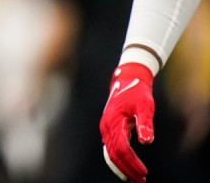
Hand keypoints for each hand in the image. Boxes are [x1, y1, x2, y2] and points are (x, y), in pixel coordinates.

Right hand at [100, 62, 154, 181]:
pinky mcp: (109, 128)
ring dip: (121, 167)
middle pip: (114, 154)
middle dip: (127, 170)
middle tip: (140, 181)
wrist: (127, 80)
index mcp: (114, 122)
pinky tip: (127, 167)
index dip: (132, 163)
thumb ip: (145, 123)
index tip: (144, 172)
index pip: (122, 149)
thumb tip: (146, 141)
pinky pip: (111, 148)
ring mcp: (106, 128)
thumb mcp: (145, 106)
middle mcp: (107, 127)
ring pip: (111, 153)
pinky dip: (118, 160)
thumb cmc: (137, 92)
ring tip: (134, 179)